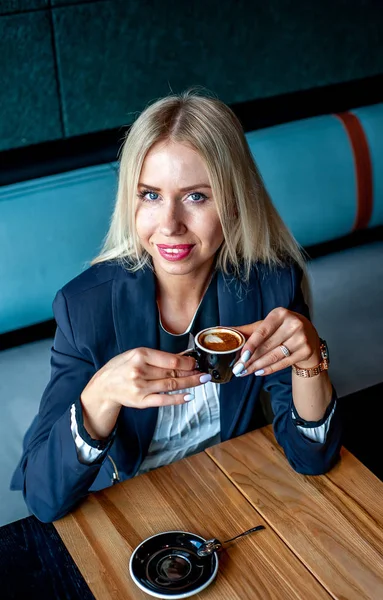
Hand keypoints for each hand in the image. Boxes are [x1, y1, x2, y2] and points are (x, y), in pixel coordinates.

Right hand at [80, 348, 209, 438]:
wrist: (103, 387)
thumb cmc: (121, 368)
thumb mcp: (136, 355)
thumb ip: (158, 357)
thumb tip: (183, 357)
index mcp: (139, 355)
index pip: (170, 359)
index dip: (187, 362)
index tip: (195, 362)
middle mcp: (140, 371)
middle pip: (172, 372)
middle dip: (191, 373)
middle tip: (204, 372)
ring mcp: (140, 387)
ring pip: (171, 385)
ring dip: (190, 383)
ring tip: (202, 380)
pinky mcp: (141, 401)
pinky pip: (163, 400)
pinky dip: (177, 398)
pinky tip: (189, 396)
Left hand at [232, 308, 320, 376]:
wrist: (309, 336)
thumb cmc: (283, 329)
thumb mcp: (266, 325)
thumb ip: (247, 330)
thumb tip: (222, 330)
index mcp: (280, 314)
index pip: (262, 331)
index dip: (250, 345)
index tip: (241, 356)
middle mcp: (293, 324)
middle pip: (267, 345)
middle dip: (250, 359)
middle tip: (238, 368)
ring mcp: (301, 338)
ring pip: (275, 356)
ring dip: (258, 366)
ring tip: (245, 371)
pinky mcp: (306, 351)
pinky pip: (283, 363)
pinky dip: (270, 369)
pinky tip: (259, 372)